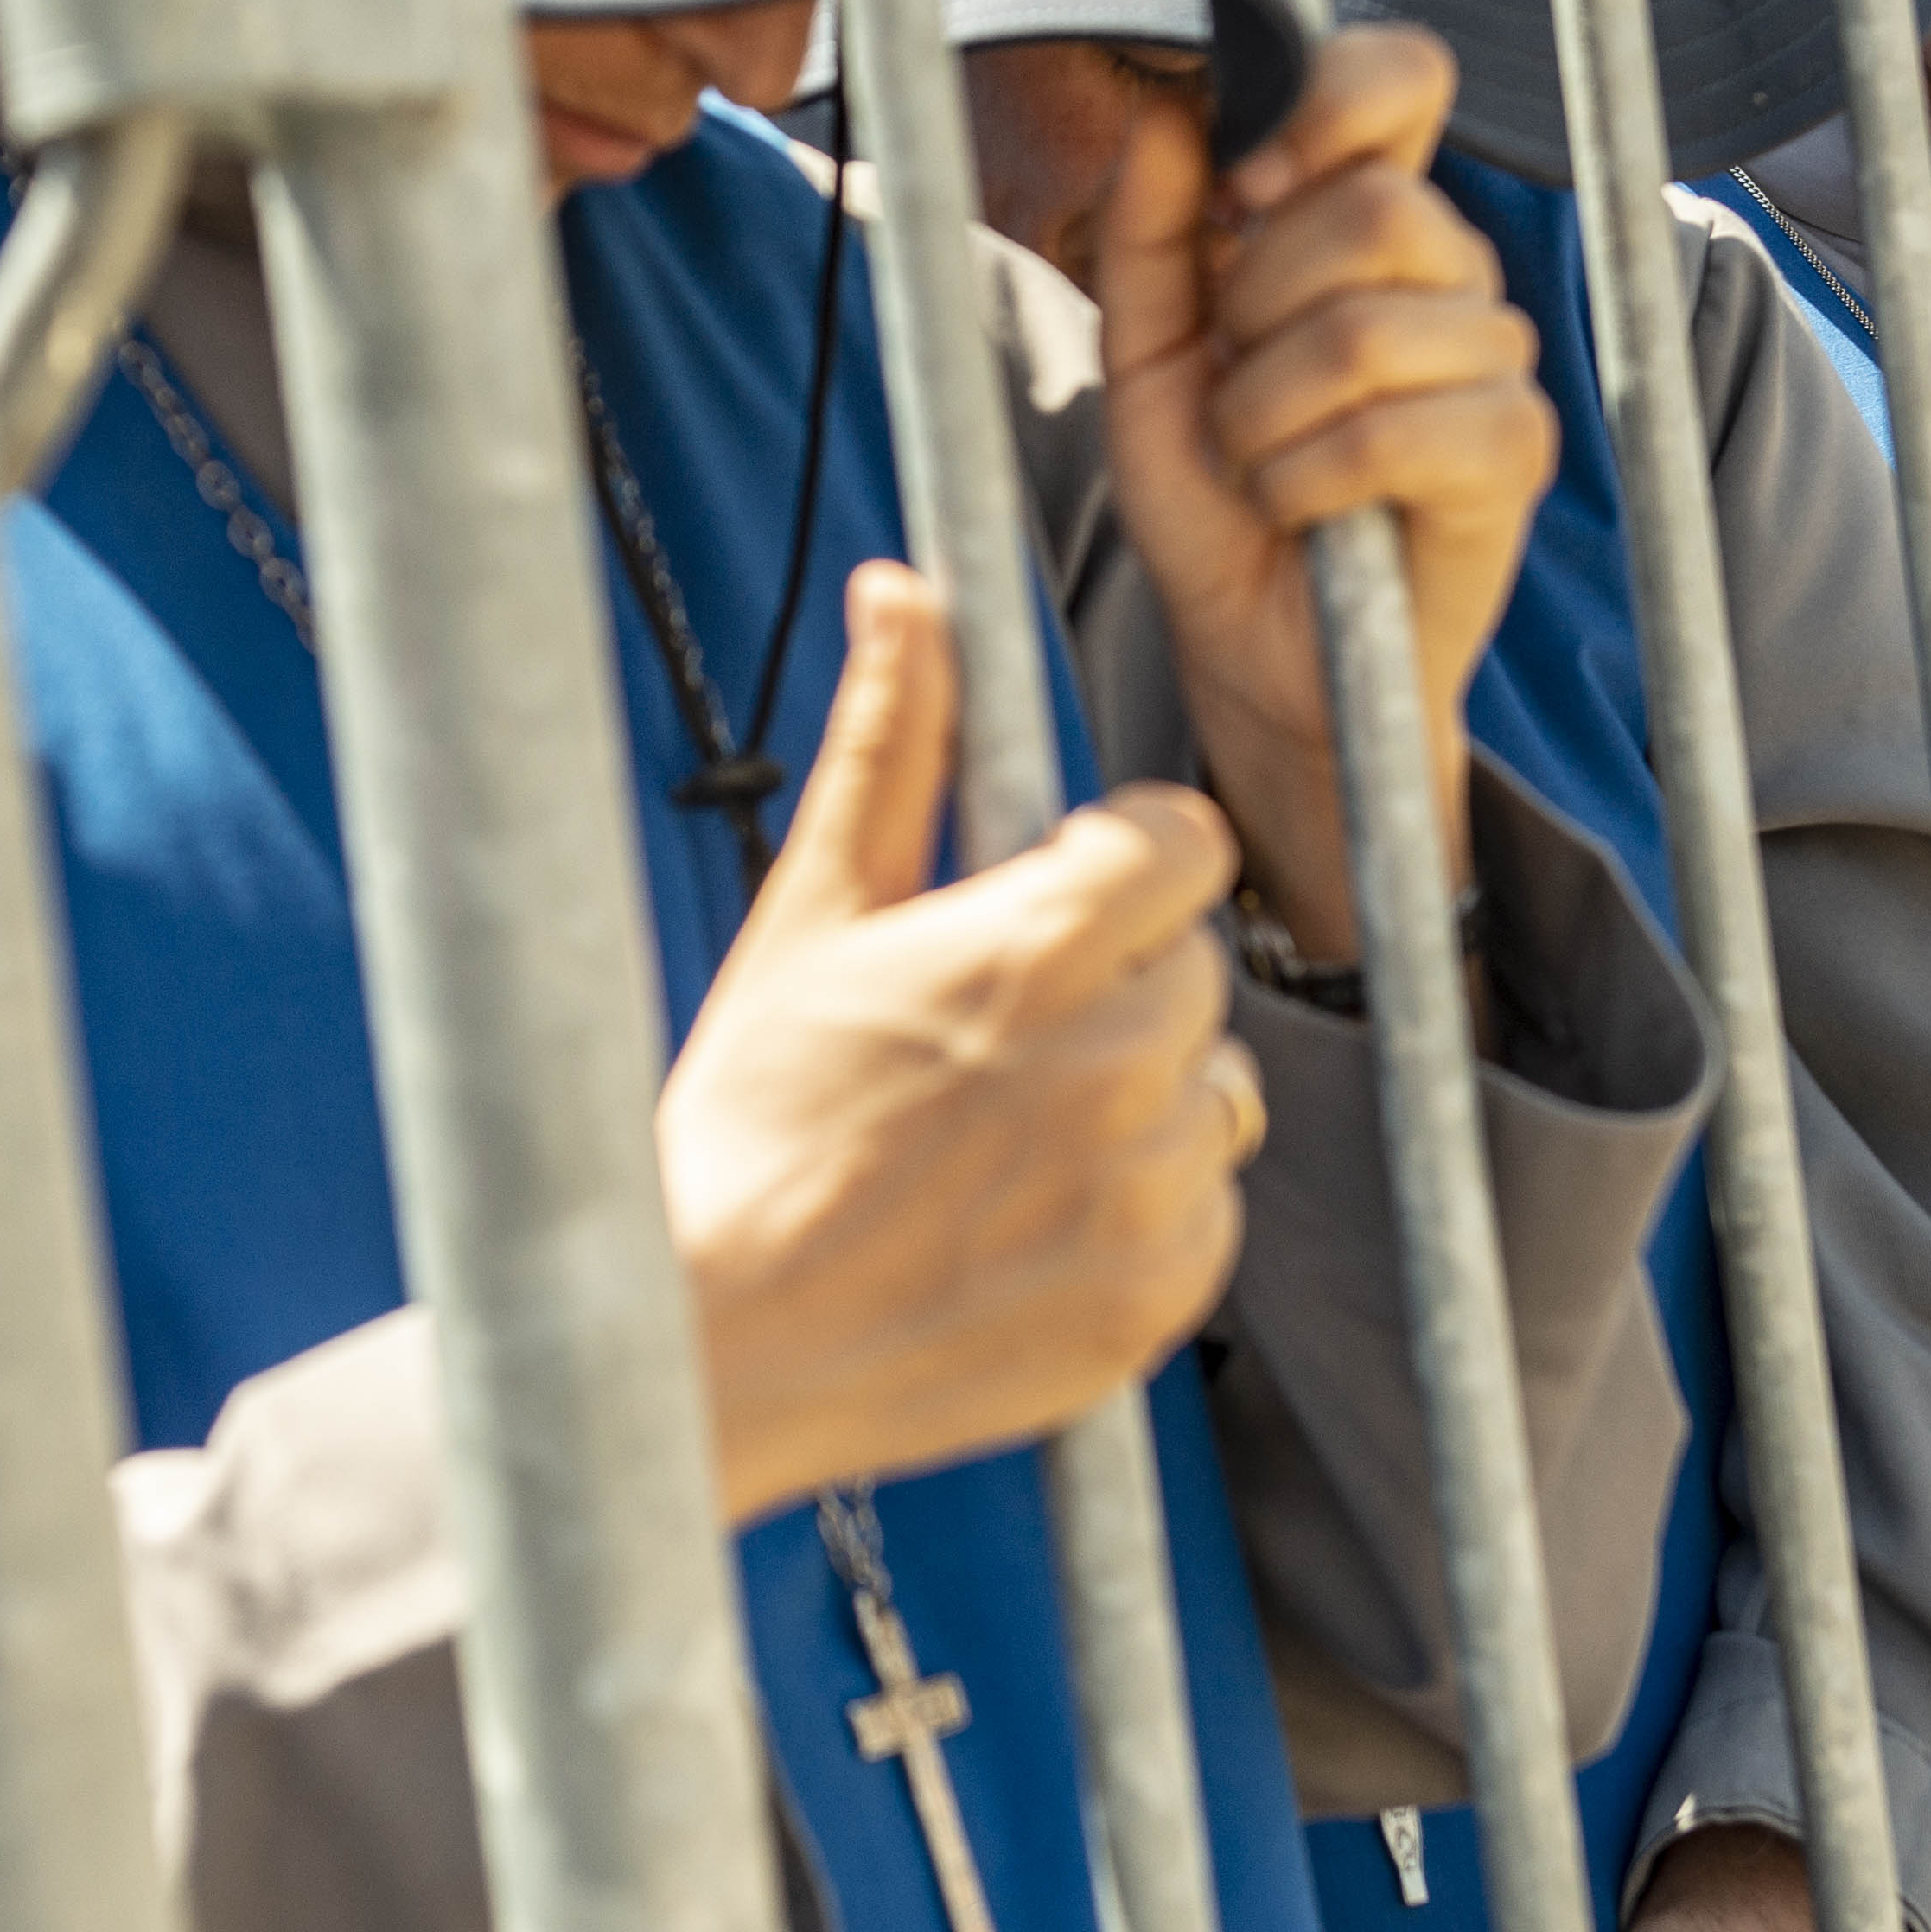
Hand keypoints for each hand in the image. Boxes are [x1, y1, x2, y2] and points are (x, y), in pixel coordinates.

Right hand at [659, 564, 1258, 1522]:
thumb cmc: (748, 1122)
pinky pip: (1206, 1213)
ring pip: (1212, 1093)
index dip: (1121, 863)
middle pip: (1194, 968)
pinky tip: (1022, 1224)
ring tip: (1001, 1142)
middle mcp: (1117, 1062)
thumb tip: (904, 592)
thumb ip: (890, 743)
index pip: (1186, 845)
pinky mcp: (1161, 1297)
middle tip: (991, 1043)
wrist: (719, 1339)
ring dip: (1139, 1101)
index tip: (1054, 904)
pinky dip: (1138, 1213)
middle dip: (1117, 986)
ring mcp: (1147, 1188)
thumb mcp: (809, 914)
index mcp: (1036, 947)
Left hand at [1092, 25, 1561, 964]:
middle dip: (1256, 309)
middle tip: (1233, 384)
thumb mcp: (1145, 357)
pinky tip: (1298, 507)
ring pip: (1369, 328)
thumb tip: (1170, 111)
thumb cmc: (1215, 496)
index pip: (1399, 76)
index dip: (1326, 102)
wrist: (1256, 651)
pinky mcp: (1515, 452)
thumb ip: (1150, 234)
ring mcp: (1495, 357)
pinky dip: (1309, 478)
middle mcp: (1448, 269)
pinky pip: (1400, 429)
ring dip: (1265, 414)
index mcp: (1363, 218)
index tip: (1241, 190)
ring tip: (1258, 462)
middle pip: (1373, 209)